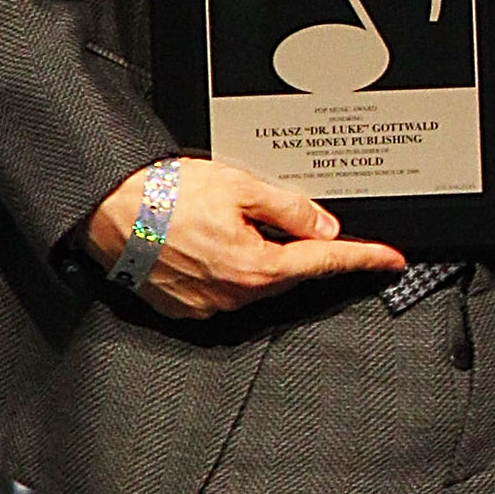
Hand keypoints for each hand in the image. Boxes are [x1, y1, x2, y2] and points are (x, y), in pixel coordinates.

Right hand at [83, 158, 403, 320]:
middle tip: (264, 213)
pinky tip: (203, 241)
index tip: (391, 261)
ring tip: (218, 220)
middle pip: (288, 272)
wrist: (104, 209)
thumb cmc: (161, 194)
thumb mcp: (239, 185)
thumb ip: (289, 208)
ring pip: (253, 282)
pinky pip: (220, 290)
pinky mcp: (182, 308)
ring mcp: (207, 306)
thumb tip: (323, 227)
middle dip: (291, 246)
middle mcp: (234, 296)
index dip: (363, 259)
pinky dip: (223, 268)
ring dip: (254, 256)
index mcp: (256, 267)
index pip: (325, 263)